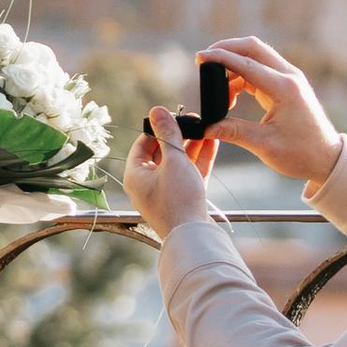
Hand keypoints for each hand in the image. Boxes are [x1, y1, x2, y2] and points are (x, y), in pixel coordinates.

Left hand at [123, 108, 212, 237]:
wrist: (194, 236)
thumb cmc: (178, 200)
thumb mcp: (173, 160)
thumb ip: (167, 134)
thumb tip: (156, 110)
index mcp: (135, 175)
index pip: (143, 143)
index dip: (158, 128)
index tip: (173, 116)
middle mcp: (147, 184)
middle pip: (162, 152)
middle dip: (179, 136)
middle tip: (193, 120)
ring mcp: (165, 192)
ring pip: (177, 163)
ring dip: (191, 146)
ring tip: (205, 129)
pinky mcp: (182, 198)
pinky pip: (188, 174)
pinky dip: (198, 160)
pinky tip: (211, 144)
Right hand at [195, 36, 341, 190]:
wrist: (327, 158)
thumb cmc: (301, 153)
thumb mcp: (264, 145)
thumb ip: (233, 132)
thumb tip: (206, 128)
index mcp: (285, 88)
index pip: (246, 63)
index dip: (220, 58)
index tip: (199, 57)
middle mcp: (289, 76)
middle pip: (253, 48)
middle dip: (227, 49)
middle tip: (205, 60)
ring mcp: (290, 78)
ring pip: (256, 56)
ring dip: (234, 65)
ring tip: (218, 91)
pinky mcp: (287, 84)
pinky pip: (260, 70)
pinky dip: (243, 75)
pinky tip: (232, 96)